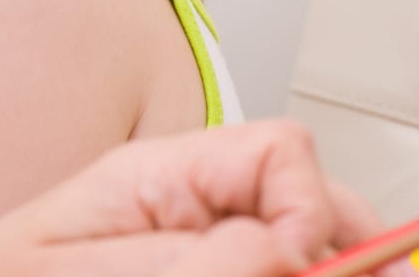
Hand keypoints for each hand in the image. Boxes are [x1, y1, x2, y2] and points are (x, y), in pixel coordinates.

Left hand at [0, 121, 396, 276]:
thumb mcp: (86, 271)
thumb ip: (191, 260)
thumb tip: (288, 245)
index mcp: (162, 177)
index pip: (281, 153)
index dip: (311, 206)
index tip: (295, 259)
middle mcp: (191, 210)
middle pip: (310, 211)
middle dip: (332, 255)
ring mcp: (196, 251)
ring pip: (290, 253)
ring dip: (300, 269)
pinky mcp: (192, 273)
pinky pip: (250, 266)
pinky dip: (268, 276)